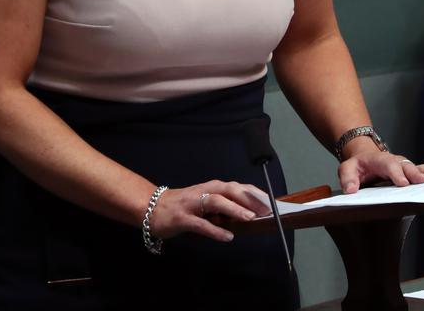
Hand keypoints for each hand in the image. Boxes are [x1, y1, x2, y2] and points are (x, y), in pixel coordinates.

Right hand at [148, 179, 271, 241]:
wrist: (152, 208)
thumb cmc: (183, 206)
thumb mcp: (205, 202)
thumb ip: (224, 206)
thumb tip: (250, 215)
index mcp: (211, 187)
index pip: (237, 186)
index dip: (255, 193)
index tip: (271, 203)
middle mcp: (203, 192)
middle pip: (229, 190)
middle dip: (249, 199)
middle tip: (266, 211)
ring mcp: (192, 204)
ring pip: (216, 202)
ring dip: (234, 209)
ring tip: (250, 218)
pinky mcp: (182, 218)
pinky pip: (201, 224)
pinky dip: (215, 230)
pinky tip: (227, 236)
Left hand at [338, 148, 423, 193]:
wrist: (364, 158)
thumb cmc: (357, 166)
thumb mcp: (347, 169)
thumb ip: (347, 179)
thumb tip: (351, 190)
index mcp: (378, 160)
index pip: (388, 165)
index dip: (396, 174)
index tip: (403, 183)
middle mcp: (393, 161)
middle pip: (404, 166)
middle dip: (413, 173)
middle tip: (422, 181)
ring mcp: (401, 165)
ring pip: (414, 167)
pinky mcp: (407, 171)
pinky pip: (419, 170)